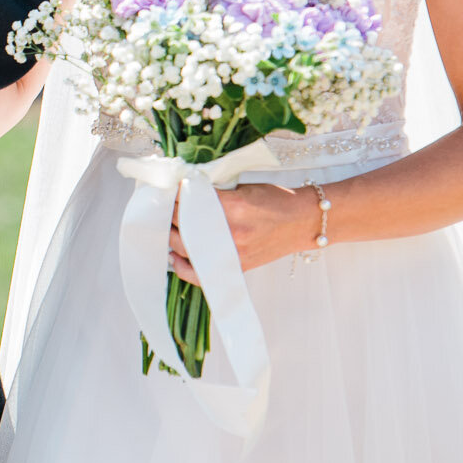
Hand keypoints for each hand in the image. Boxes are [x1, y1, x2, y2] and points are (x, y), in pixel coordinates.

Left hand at [168, 182, 318, 280]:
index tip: (164, 192)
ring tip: (163, 229)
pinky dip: (183, 268)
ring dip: (170, 238)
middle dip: (168, 217)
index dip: (173, 197)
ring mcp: (233, 254)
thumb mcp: (243, 188)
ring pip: (187, 249)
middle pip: (183, 227)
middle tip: (160, 209)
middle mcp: (230, 233)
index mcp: (232, 206)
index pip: (189, 202)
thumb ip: (214, 194)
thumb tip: (185, 195)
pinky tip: (173, 258)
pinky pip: (201, 274)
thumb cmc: (276, 200)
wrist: (302, 221)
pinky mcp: (237, 267)